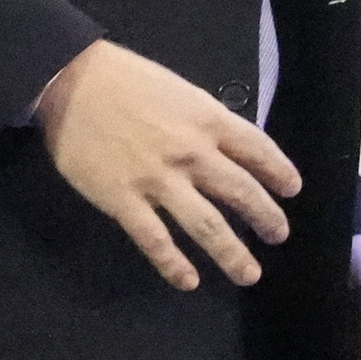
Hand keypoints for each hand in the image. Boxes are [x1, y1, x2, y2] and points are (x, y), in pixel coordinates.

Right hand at [35, 39, 298, 289]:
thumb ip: (203, 120)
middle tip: (278, 235)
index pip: (258, 150)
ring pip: (208, 226)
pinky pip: (155, 239)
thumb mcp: (178, 89)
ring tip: (248, 274)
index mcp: (207, 120)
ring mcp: (158, 180)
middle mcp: (192, 153)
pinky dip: (173, 264)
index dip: (279, 172)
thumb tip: (223, 147)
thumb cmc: (123, 78)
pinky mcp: (124, 200)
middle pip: (242, 193)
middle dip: (267, 218)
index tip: (291, 190)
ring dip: (232, 254)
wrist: (69, 81)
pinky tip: (187, 281)